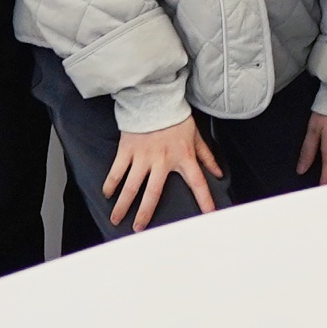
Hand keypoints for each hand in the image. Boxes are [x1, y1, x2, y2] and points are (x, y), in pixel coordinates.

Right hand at [105, 114, 222, 231]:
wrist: (155, 99)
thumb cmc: (177, 119)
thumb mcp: (196, 137)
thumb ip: (207, 157)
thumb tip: (219, 174)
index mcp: (183, 157)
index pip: (197, 182)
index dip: (205, 200)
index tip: (209, 215)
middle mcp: (162, 160)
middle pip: (154, 192)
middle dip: (145, 213)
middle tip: (138, 229)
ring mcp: (143, 156)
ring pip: (131, 185)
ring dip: (123, 204)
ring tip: (116, 219)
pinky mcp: (127, 149)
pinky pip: (117, 170)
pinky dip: (111, 183)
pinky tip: (107, 195)